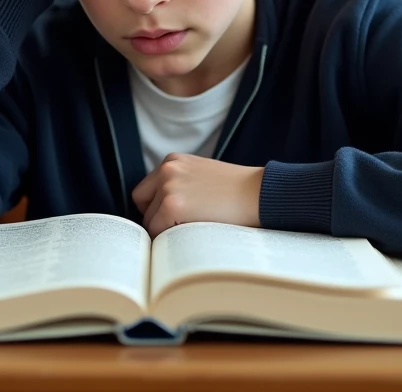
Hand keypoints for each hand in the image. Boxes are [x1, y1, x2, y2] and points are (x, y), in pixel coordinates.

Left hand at [131, 153, 263, 237]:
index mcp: (172, 161)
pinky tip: (190, 237)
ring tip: (189, 232)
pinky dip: (169, 240)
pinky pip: (157, 232)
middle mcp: (167, 170)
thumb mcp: (201, 176)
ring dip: (164, 230)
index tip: (169, 220)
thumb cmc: (236, 191)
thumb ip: (179, 185)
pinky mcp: (173, 205)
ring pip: (148, 221)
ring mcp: (168, 187)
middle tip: (178, 229)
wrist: (259, 194)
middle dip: (155, 219)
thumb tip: (156, 212)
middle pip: (141, 204)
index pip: (146, 191)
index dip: (155, 208)